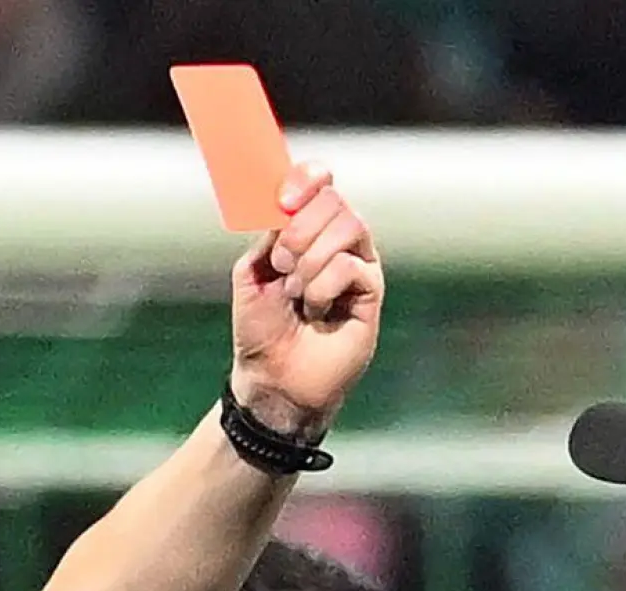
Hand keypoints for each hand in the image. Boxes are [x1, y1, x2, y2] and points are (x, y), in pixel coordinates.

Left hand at [229, 163, 382, 438]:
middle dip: (301, 229)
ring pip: (349, 226)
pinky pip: (351, 266)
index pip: (320, 184)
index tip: (284, 200)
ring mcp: (358, 265)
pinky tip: (316, 310)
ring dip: (312, 258)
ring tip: (296, 291)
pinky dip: (323, 286)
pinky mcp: (371, 292)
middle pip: (335, 201)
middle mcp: (338, 243)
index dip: (307, 180)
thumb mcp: (253, 271)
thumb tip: (287, 205)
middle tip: (282, 264)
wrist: (274, 376)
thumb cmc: (261, 329)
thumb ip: (270, 232)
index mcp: (308, 231)